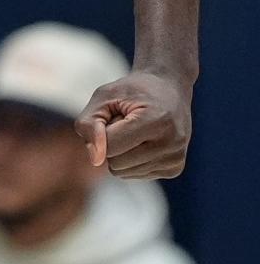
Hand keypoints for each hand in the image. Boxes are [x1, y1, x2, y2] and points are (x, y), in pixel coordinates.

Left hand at [74, 70, 191, 178]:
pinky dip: (132, 159)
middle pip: (116, 163)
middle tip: (125, 121)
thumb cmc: (133, 91)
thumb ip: (89, 122)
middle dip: (111, 143)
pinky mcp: (174, 169)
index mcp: (155, 121)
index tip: (111, 114)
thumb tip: (95, 159)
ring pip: (123, 173)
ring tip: (135, 130)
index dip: (101, 132)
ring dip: (121, 152)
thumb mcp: (105, 95)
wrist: (169, 88)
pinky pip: (135, 174)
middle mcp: (170, 144)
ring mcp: (174, 159)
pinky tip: (144, 140)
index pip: (110, 146)